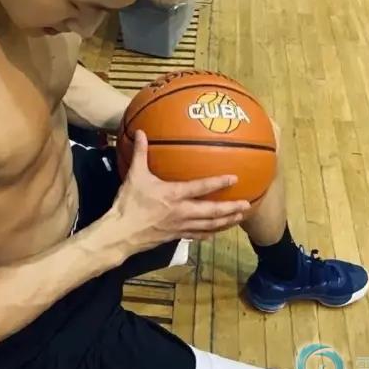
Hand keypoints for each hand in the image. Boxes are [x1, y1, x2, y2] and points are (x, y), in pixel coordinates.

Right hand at [110, 130, 250, 253]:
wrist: (121, 233)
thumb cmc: (129, 203)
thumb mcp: (135, 175)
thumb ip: (140, 153)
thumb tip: (142, 132)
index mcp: (174, 195)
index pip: (201, 187)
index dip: (218, 182)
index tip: (234, 178)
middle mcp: (182, 211)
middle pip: (212, 211)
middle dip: (231, 208)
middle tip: (247, 205)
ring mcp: (180, 226)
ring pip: (209, 225)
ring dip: (226, 221)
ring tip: (240, 218)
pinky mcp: (176, 236)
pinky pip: (197, 235)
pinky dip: (210, 233)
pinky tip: (217, 232)